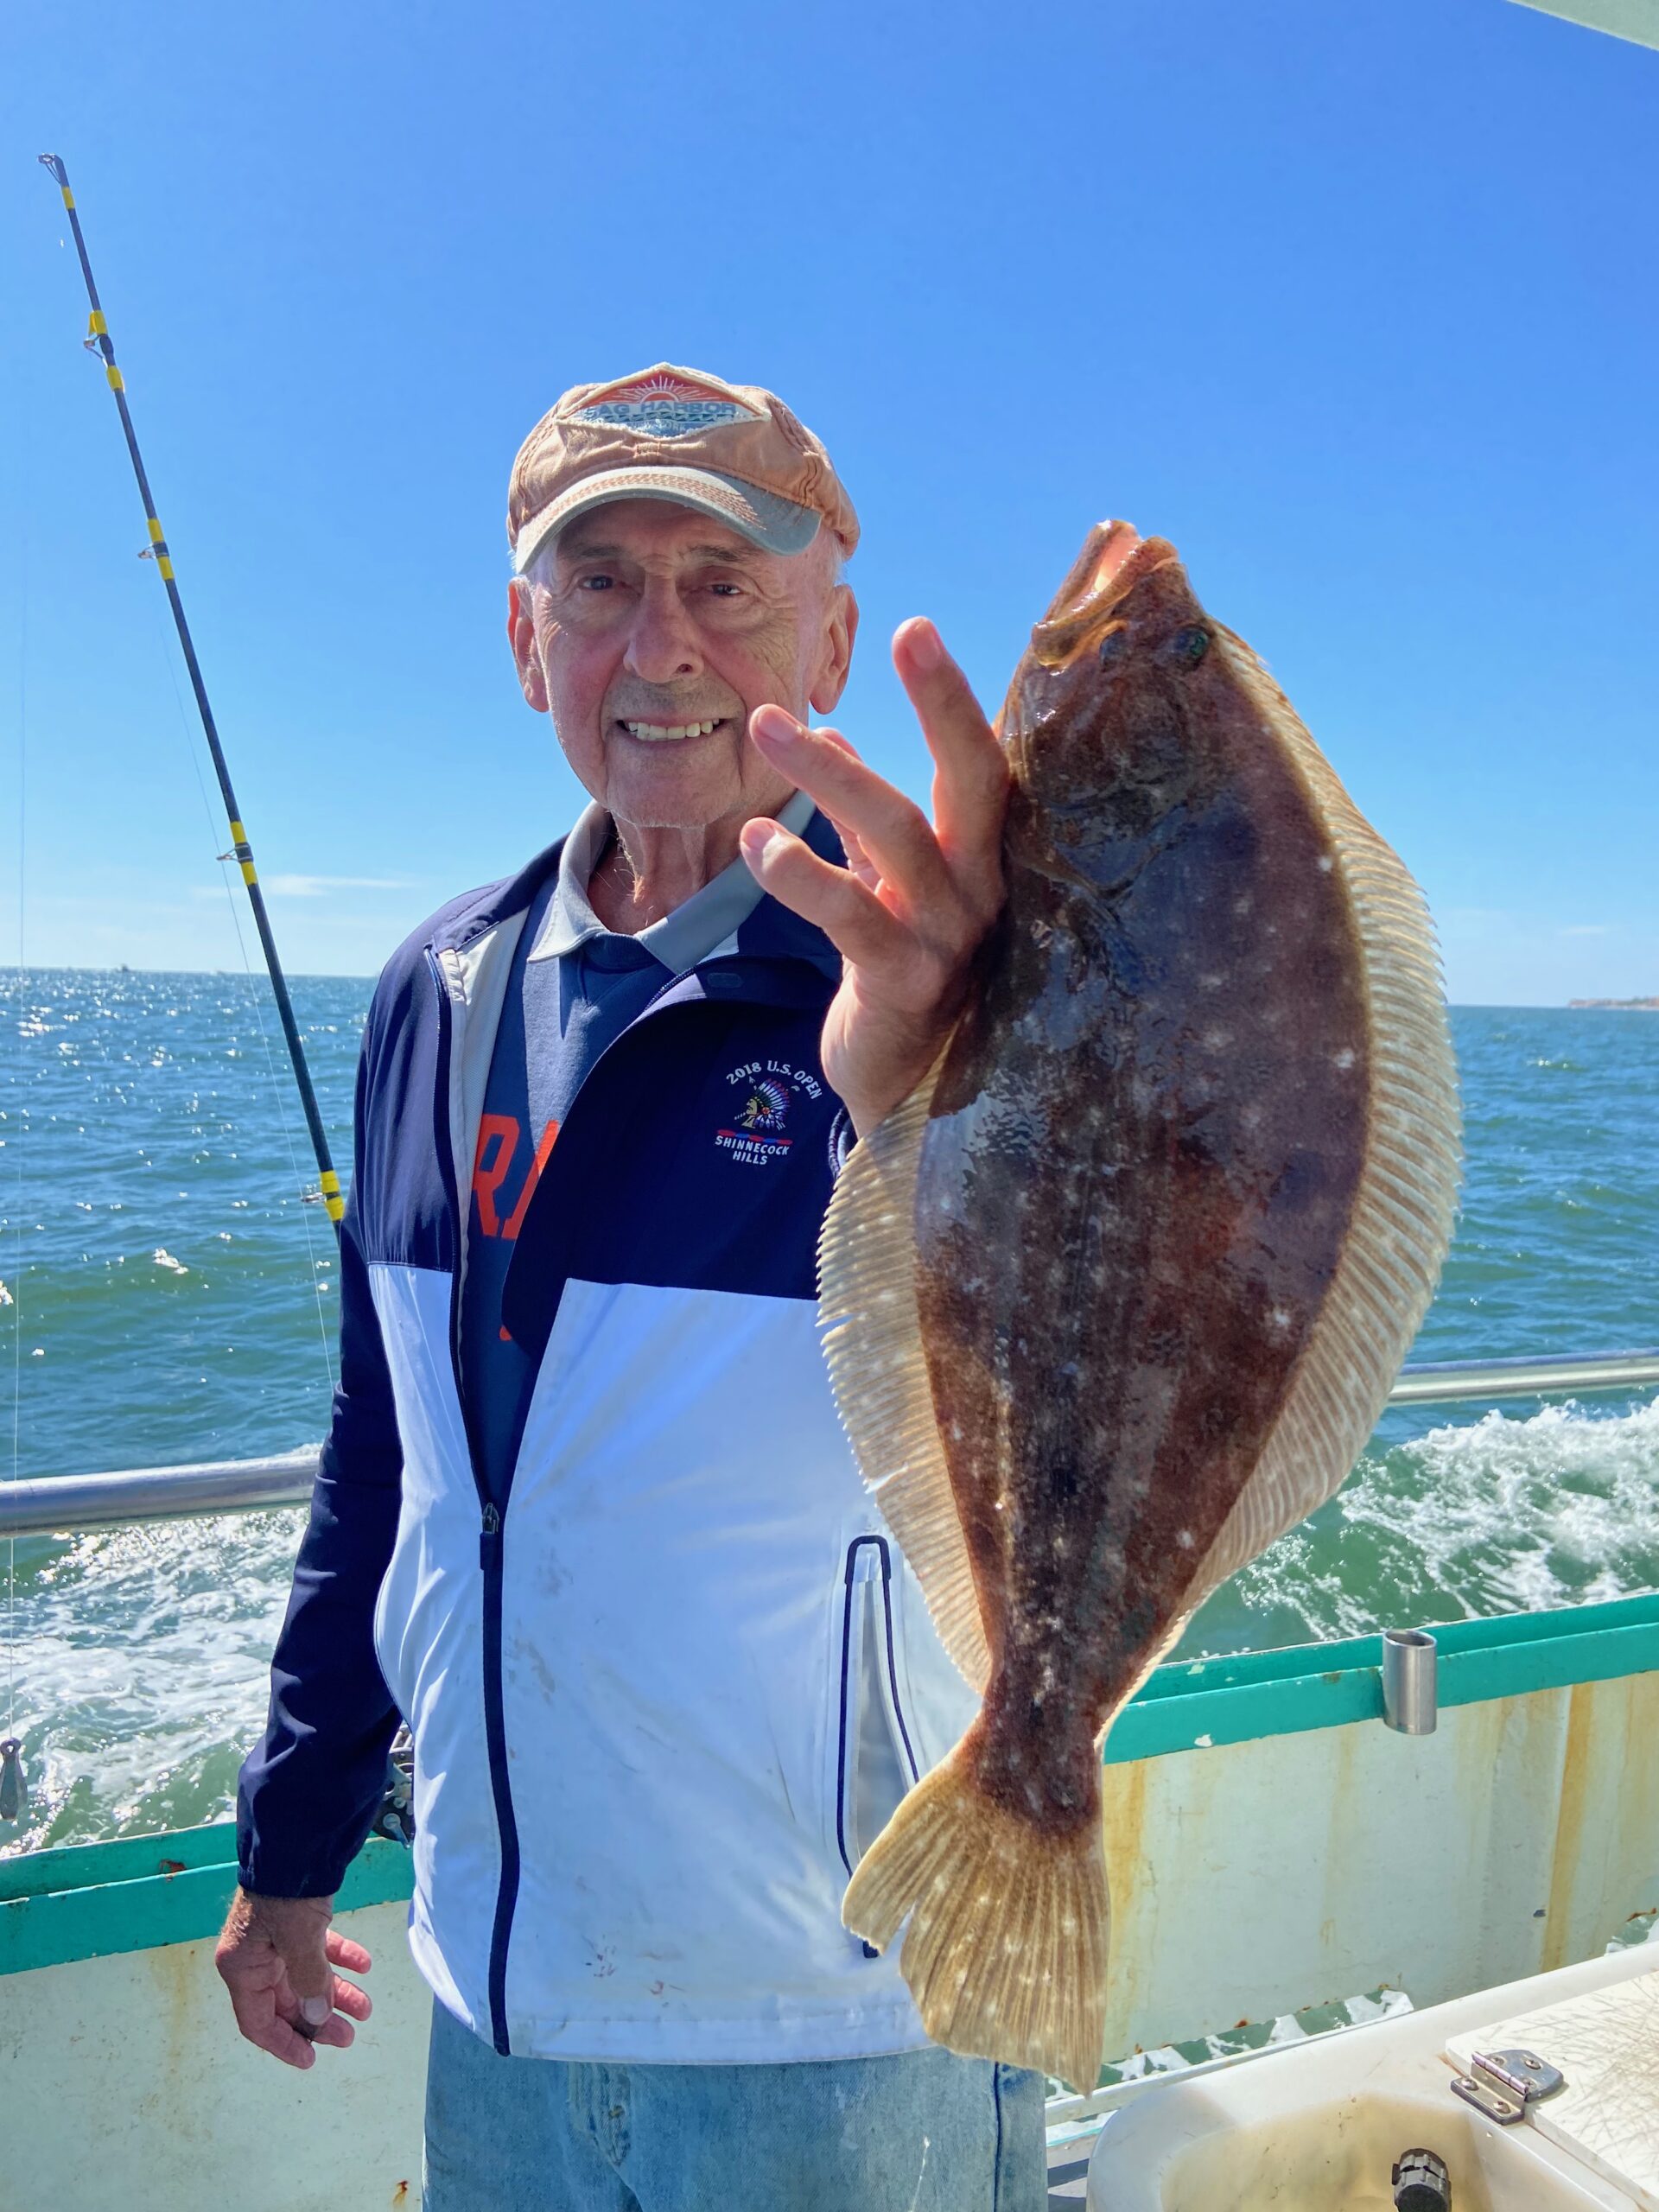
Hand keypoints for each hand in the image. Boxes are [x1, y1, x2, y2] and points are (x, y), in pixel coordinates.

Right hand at [215, 1886, 371, 2068]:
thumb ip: (309, 1981)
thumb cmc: (288, 1894)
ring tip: (367, 2008)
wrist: (296, 1839)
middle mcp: (253, 1957)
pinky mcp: (295, 1921)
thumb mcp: (298, 1940)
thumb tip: (318, 2018)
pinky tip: (366, 1965)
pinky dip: (339, 1958)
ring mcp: (275, 1939)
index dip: (285, 2044)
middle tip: (349, 2035)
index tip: (311, 2060)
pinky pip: (317, 1949)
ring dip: (335, 1992)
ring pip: (305, 1977)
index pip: (257, 2021)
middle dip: (318, 2020)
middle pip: (286, 2003)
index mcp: (241, 1966)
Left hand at [742, 619, 1007, 1138]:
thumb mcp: (891, 890)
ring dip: (828, 774)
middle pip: (974, 783)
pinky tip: (755, 839)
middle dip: (943, 705)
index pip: (985, 766)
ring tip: (765, 723)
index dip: (953, 699)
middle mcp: (982, 891)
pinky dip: (799, 871)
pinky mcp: (903, 984)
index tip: (915, 630)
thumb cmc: (907, 979)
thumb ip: (867, 821)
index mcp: (985, 861)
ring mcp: (948, 939)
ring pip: (895, 835)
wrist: (914, 1101)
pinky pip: (849, 914)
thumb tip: (837, 737)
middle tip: (905, 632)